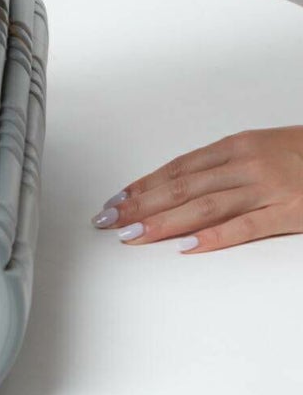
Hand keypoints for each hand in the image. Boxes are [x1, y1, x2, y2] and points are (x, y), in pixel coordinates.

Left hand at [91, 126, 302, 253]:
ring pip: (203, 206)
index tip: (115, 201)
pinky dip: (215, 237)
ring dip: (163, 222)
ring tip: (133, 235)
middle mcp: (245, 164)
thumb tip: (177, 185)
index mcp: (235, 146)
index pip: (177, 169)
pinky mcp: (290, 212)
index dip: (143, 186)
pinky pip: (246, 226)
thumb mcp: (259, 149)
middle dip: (140, 206)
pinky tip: (187, 247)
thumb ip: (221, 166)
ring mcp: (267, 188)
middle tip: (109, 221)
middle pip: (181, 187)